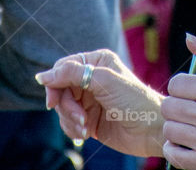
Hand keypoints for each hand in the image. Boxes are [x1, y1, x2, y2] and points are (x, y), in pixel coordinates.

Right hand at [36, 49, 164, 157]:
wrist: (152, 130)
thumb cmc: (134, 101)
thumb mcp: (103, 81)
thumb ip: (72, 74)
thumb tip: (42, 76)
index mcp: (96, 62)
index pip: (63, 68)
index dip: (54, 83)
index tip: (52, 102)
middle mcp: (91, 79)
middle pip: (60, 89)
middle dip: (66, 106)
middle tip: (80, 118)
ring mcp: (89, 100)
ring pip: (62, 108)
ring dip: (70, 120)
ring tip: (85, 127)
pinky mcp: (89, 119)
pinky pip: (68, 122)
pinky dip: (73, 129)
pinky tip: (86, 134)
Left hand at [161, 34, 195, 169]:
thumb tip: (189, 38)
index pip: (175, 84)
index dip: (182, 87)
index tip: (192, 92)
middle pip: (169, 107)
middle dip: (177, 105)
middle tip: (190, 109)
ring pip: (170, 129)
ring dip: (176, 126)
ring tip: (190, 126)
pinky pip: (174, 154)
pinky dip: (174, 148)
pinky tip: (186, 142)